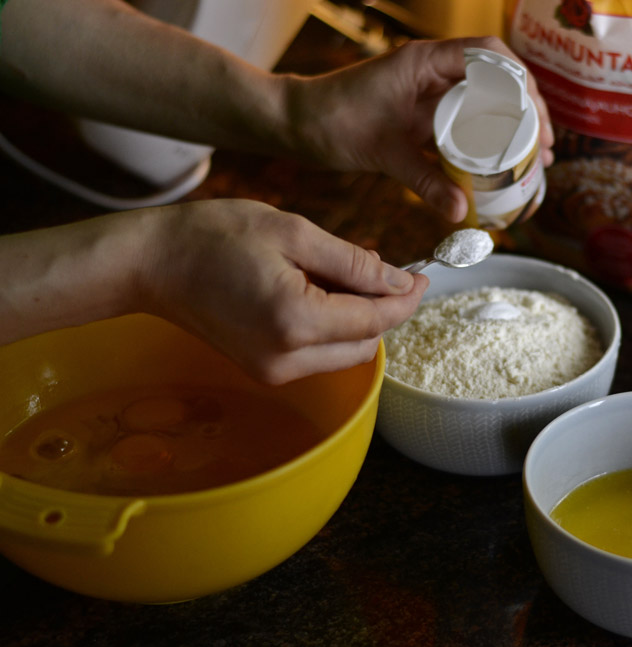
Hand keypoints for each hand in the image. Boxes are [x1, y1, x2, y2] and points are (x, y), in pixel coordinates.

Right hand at [140, 200, 427, 383]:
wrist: (152, 263)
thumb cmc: (215, 236)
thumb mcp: (294, 232)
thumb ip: (354, 262)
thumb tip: (399, 283)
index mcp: (296, 321)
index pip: (375, 320)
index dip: (406, 299)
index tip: (422, 276)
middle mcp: (286, 359)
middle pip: (366, 343)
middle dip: (382, 308)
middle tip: (380, 267)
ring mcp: (273, 371)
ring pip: (344, 353)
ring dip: (357, 318)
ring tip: (340, 273)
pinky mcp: (263, 370)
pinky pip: (318, 353)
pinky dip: (331, 325)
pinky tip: (318, 290)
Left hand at [283, 36, 554, 222]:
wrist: (296, 123)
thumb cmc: (331, 122)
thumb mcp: (384, 153)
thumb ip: (425, 182)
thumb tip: (463, 212)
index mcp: (425, 61)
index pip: (490, 55)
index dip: (523, 84)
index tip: (538, 119)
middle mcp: (432, 70)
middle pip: (498, 79)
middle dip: (528, 112)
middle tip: (544, 149)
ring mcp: (428, 90)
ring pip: (485, 101)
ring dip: (511, 126)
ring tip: (533, 159)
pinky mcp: (422, 111)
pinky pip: (465, 120)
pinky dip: (485, 139)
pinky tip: (498, 164)